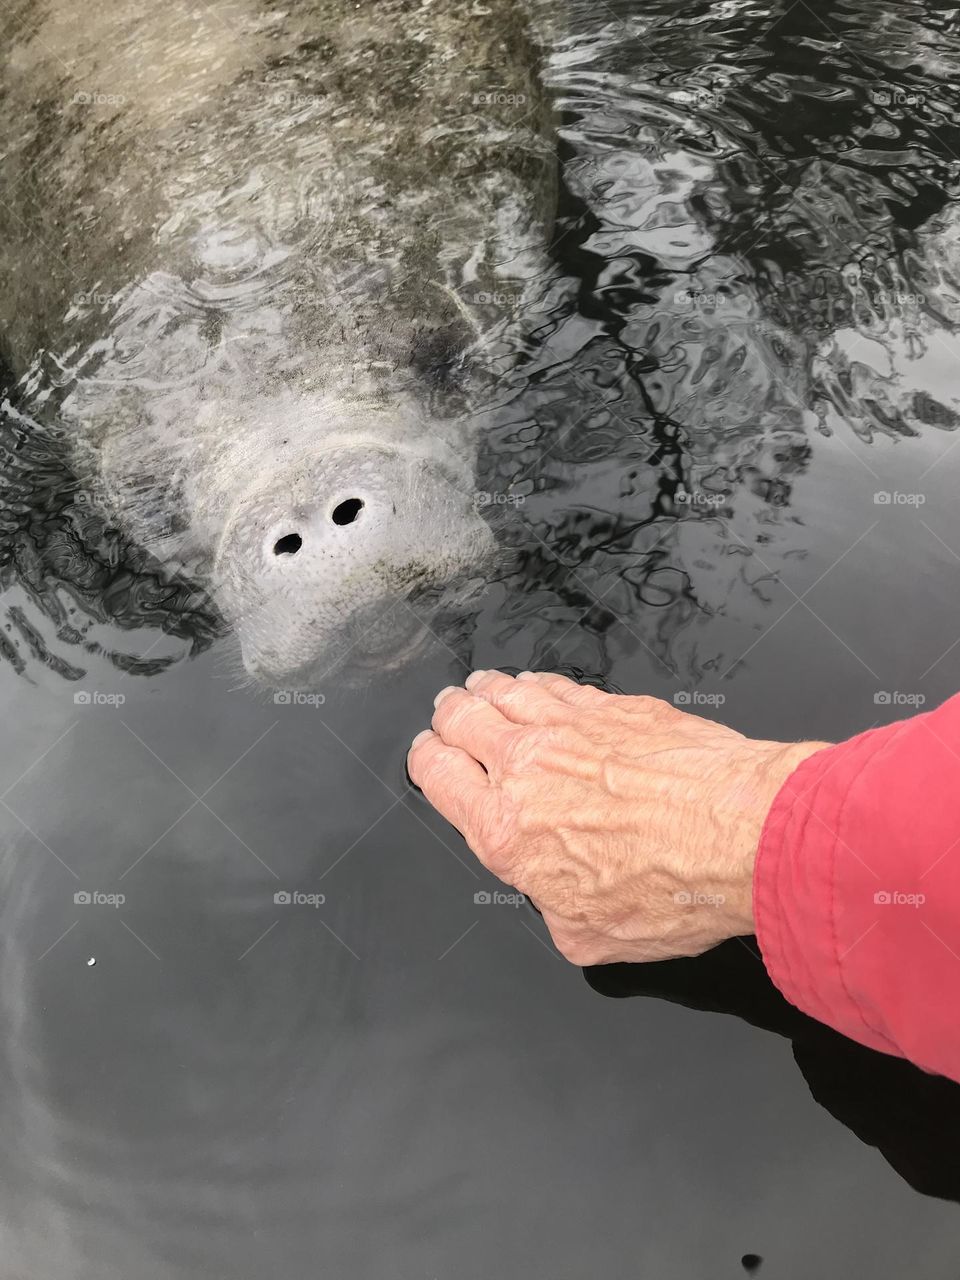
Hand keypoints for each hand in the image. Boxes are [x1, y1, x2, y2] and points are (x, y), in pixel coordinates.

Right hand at [407, 671, 826, 964]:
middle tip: (449, 716)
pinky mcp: (615, 706)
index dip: (425, 761)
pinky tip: (540, 688)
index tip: (430, 758)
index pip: (436, 772)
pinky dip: (537, 685)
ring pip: (504, 691)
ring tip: (482, 691)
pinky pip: (556, 684)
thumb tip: (559, 899)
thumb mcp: (590, 937)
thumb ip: (554, 909)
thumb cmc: (675, 888)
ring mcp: (570, 727)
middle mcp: (526, 767)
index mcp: (506, 830)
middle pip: (460, 718)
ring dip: (486, 691)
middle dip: (448, 716)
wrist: (745, 834)